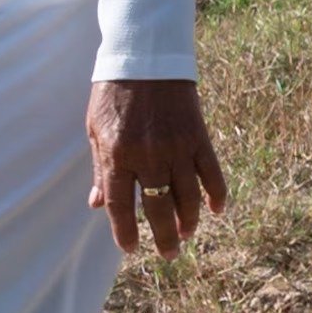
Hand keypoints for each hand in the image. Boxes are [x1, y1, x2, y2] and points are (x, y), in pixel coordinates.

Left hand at [88, 79, 226, 259]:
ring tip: (187, 235)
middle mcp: (147, 156)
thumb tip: (97, 204)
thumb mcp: (95, 129)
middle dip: (164, 237)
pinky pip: (211, 174)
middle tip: (169, 255)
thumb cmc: (113, 93)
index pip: (121, 206)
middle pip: (158, 208)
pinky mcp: (198, 137)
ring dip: (188, 221)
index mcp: (116, 155)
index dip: (125, 233)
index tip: (131, 249)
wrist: (145, 57)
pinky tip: (216, 211)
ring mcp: (176, 148)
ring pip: (186, 197)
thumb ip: (99, 168)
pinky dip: (216, 195)